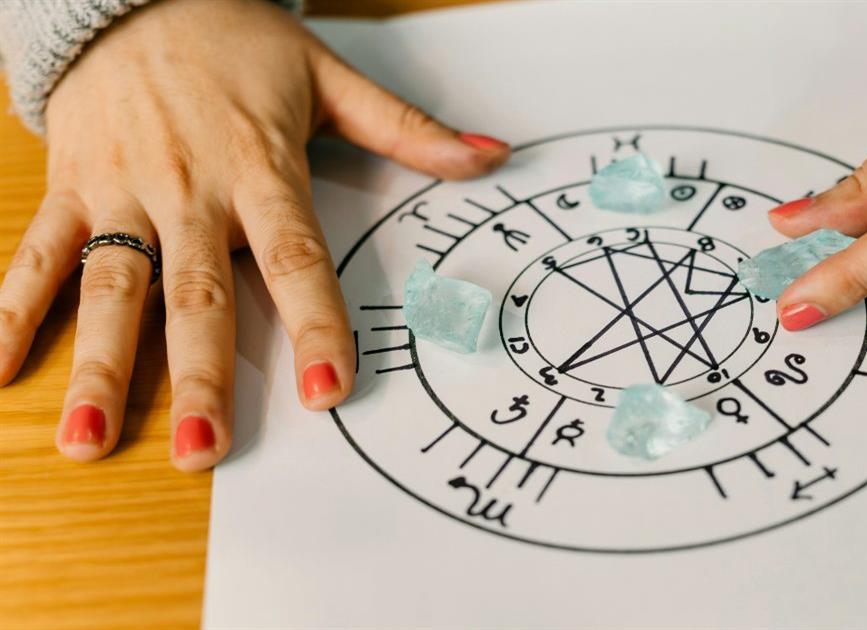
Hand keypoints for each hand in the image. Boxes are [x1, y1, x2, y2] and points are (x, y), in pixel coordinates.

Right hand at [0, 0, 509, 470]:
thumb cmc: (235, 40)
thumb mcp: (327, 76)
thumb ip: (405, 127)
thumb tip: (492, 157)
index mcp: (259, 169)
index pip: (295, 260)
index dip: (315, 326)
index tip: (330, 392)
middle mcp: (189, 191)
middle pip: (197, 295)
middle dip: (199, 377)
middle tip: (205, 451)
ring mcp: (122, 193)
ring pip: (109, 289)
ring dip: (99, 368)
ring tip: (87, 442)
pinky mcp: (70, 188)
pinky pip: (34, 255)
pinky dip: (11, 311)